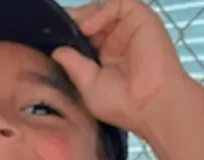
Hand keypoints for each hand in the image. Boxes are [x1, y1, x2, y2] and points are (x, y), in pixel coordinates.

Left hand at [52, 0, 193, 138]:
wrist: (151, 105)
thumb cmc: (124, 104)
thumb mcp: (88, 85)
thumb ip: (73, 64)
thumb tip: (56, 50)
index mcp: (107, 56)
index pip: (85, 35)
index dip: (70, 33)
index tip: (52, 37)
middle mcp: (119, 39)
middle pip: (92, 18)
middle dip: (75, 22)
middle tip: (60, 30)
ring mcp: (130, 28)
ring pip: (104, 9)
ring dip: (86, 15)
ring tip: (77, 30)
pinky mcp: (142, 18)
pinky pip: (119, 3)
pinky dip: (101, 11)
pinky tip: (90, 27)